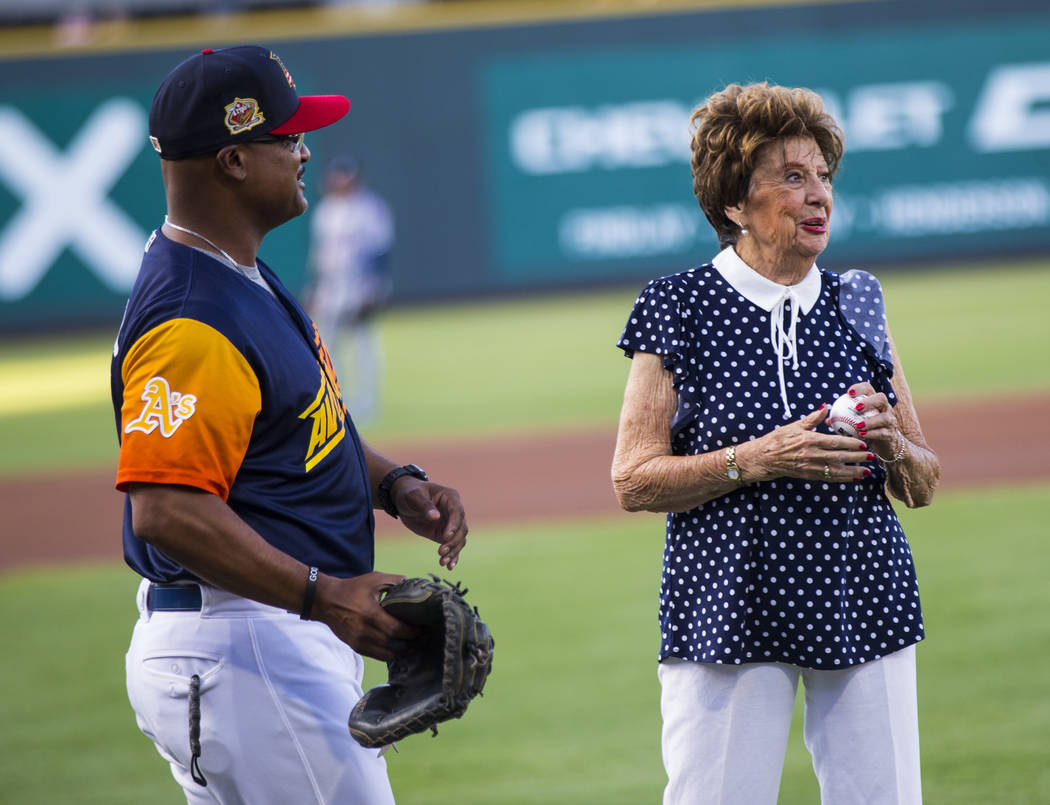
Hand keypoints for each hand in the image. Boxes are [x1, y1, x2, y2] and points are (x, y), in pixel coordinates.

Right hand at [314, 571, 418, 660]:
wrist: (325, 601)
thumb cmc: (351, 589)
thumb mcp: (373, 579)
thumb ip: (394, 581)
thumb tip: (413, 584)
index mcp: (371, 614)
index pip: (398, 630)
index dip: (413, 632)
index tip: (423, 628)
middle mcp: (365, 631)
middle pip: (395, 645)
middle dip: (412, 642)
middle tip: (424, 637)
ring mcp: (359, 642)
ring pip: (388, 655)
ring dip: (403, 651)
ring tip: (414, 644)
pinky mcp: (356, 647)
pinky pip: (378, 656)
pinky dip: (390, 654)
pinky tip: (399, 647)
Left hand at [392, 479, 467, 569]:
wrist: (402, 500)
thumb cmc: (409, 493)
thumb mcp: (413, 496)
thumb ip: (424, 505)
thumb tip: (436, 517)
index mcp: (450, 497)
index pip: (457, 512)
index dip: (454, 525)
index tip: (446, 536)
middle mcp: (455, 511)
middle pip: (461, 528)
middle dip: (453, 541)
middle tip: (441, 552)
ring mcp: (451, 524)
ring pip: (459, 539)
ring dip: (453, 551)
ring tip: (442, 562)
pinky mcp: (444, 535)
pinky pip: (453, 546)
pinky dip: (452, 556)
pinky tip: (449, 566)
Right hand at [742, 404, 872, 482]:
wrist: (763, 458)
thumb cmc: (777, 440)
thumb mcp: (794, 426)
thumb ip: (812, 418)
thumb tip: (826, 406)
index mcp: (809, 440)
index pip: (835, 442)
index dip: (851, 443)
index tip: (864, 443)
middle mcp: (811, 455)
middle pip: (839, 457)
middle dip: (857, 458)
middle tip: (872, 456)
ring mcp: (810, 467)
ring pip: (836, 470)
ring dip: (853, 471)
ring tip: (867, 471)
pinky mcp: (808, 475)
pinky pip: (828, 478)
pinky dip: (842, 478)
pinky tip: (853, 477)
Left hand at [844, 383, 901, 460]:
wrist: (886, 446)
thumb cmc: (866, 431)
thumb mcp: (854, 424)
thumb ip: (842, 421)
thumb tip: (827, 420)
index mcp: (874, 402)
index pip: (869, 389)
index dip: (860, 388)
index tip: (849, 393)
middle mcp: (885, 409)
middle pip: (881, 399)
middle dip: (869, 401)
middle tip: (857, 407)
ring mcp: (890, 422)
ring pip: (885, 417)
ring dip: (871, 420)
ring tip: (858, 425)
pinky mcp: (891, 435)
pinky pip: (883, 433)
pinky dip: (872, 434)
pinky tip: (862, 435)